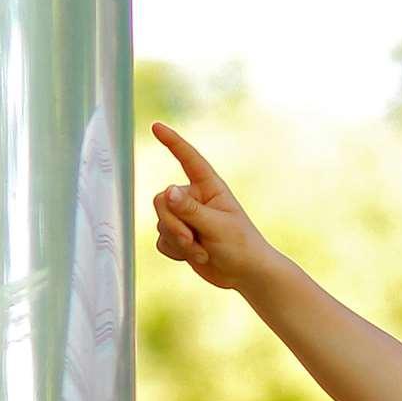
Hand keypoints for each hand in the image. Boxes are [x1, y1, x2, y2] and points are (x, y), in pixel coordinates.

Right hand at [151, 123, 279, 295]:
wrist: (244, 274)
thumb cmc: (240, 245)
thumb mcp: (216, 225)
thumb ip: (189, 210)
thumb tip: (166, 191)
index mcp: (209, 187)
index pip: (188, 159)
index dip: (172, 142)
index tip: (157, 126)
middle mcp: (194, 199)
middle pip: (162, 200)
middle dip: (173, 224)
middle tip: (191, 240)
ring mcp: (185, 219)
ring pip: (161, 223)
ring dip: (178, 241)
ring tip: (202, 252)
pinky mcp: (178, 237)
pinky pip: (161, 240)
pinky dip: (175, 251)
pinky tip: (195, 256)